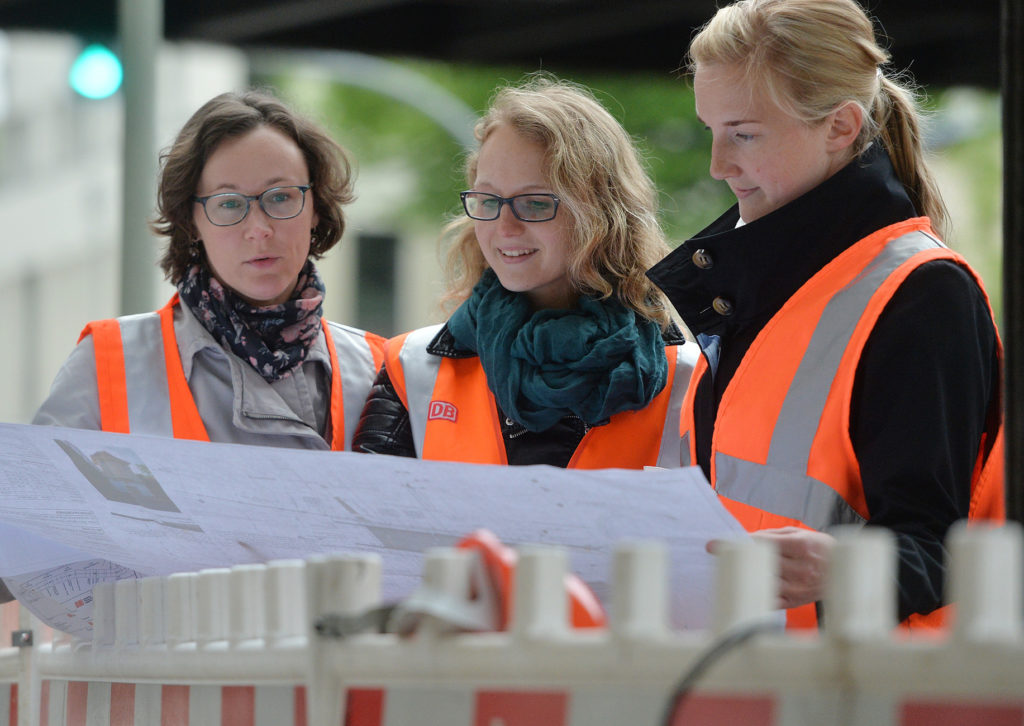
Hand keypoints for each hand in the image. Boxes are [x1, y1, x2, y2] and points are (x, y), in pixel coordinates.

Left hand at [707, 527, 835, 609]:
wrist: (842, 572)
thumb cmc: (818, 547)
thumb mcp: (798, 533)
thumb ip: (771, 535)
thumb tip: (745, 538)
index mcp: (801, 546)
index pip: (762, 544)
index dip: (737, 543)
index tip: (715, 544)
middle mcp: (800, 568)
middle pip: (759, 563)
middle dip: (735, 559)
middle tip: (714, 554)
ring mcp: (797, 588)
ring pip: (762, 582)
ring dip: (741, 577)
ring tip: (723, 570)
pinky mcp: (794, 602)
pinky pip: (768, 600)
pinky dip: (753, 594)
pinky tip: (739, 589)